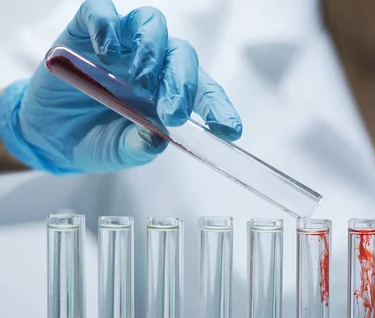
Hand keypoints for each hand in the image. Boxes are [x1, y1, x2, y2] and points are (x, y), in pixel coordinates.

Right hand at [0, 0, 241, 173]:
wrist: (50, 134)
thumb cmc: (95, 139)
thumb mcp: (120, 151)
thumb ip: (140, 145)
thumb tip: (157, 138)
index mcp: (170, 93)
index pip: (204, 91)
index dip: (218, 107)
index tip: (229, 130)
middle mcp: (152, 64)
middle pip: (181, 54)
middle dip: (182, 82)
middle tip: (172, 112)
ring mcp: (121, 45)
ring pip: (151, 23)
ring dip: (151, 51)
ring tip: (139, 83)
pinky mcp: (86, 32)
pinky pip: (101, 13)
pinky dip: (107, 27)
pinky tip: (105, 53)